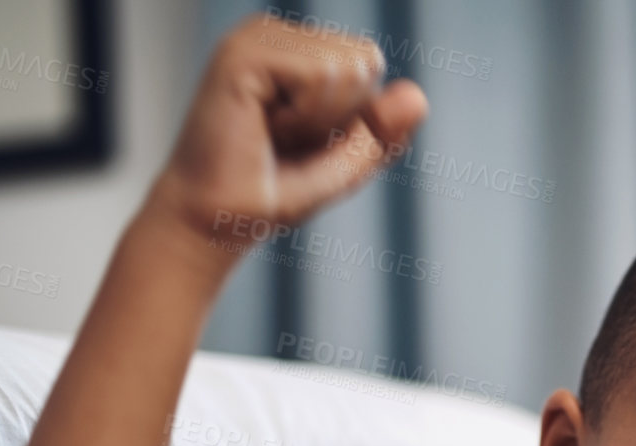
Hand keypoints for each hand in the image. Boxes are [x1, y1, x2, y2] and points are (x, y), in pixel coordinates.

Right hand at [142, 14, 427, 267]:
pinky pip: (321, 76)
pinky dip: (305, 118)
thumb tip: (419, 95)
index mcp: (294, 48)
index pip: (369, 62)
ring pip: (347, 68)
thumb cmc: (271, 193)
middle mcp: (274, 33)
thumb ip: (385, 130)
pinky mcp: (244, 53)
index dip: (353, 115)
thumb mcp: (347, 164)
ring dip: (319, 120)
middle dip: (339, 116)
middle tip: (284, 140)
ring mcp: (256, 37)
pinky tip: (262, 127)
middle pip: (364, 60)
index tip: (302, 139)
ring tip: (270, 134)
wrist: (216, 222)